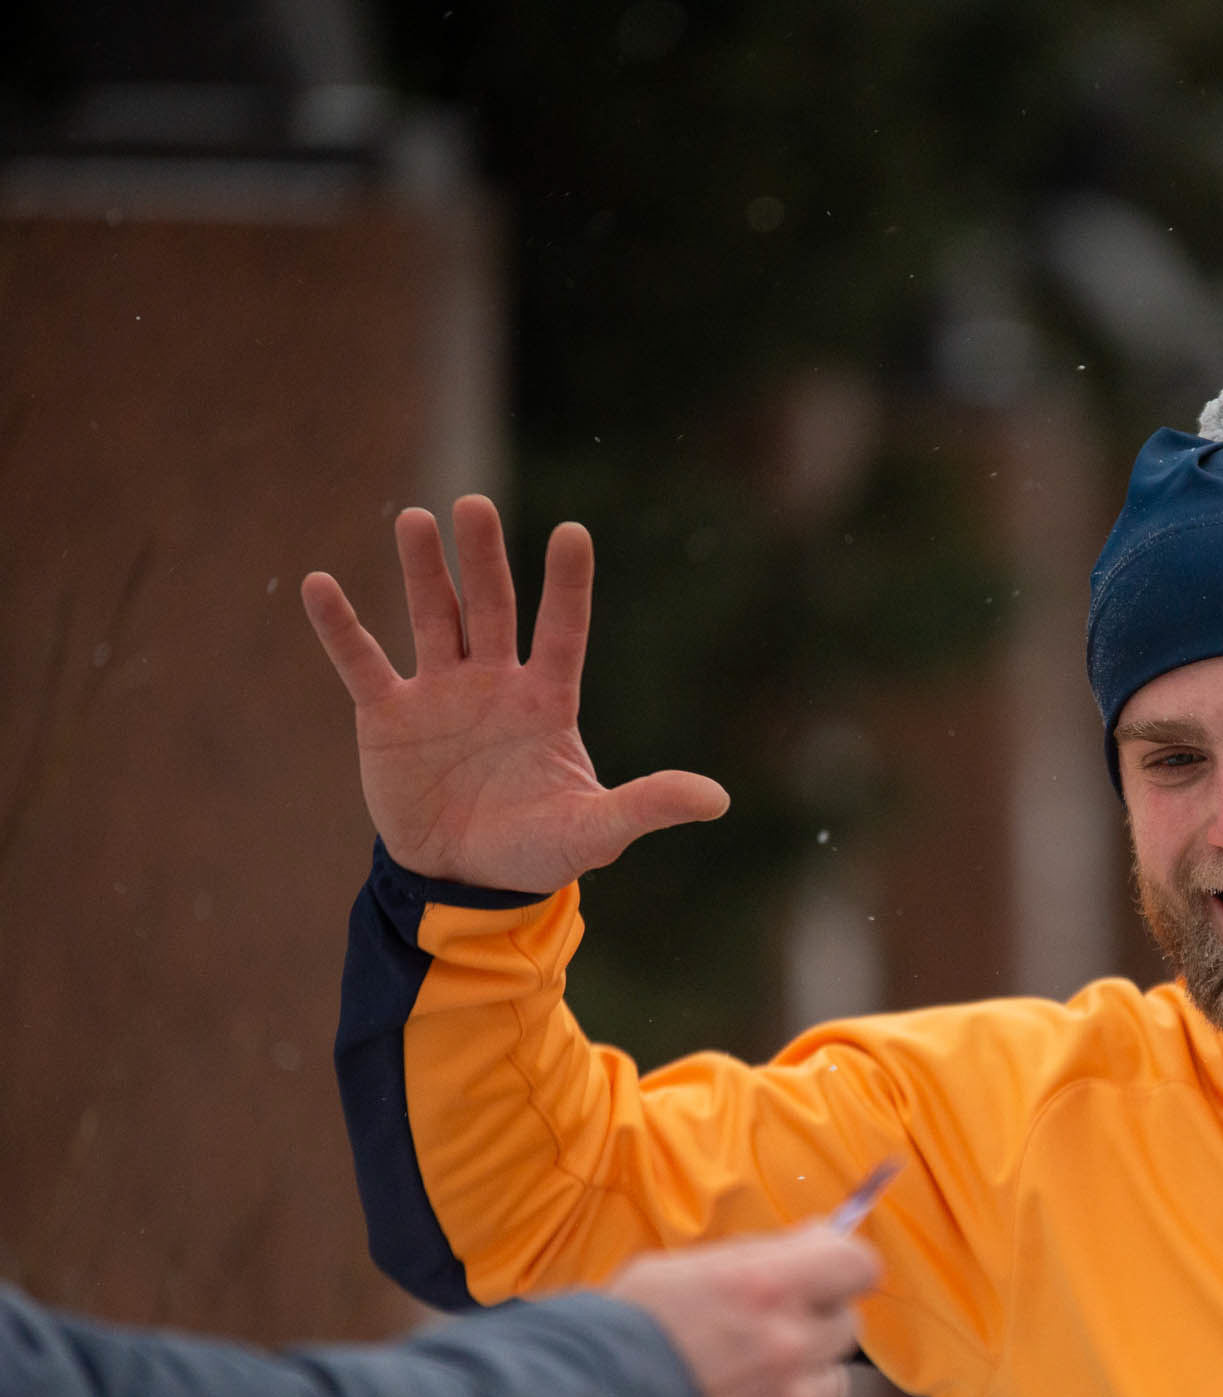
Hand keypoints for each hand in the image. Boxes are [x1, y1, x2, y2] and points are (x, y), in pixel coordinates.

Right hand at [301, 494, 728, 892]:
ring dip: (423, 571)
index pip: (563, 630)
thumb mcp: (595, 831)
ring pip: (433, 617)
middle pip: (491, 607)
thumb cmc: (537, 849)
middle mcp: (495, 682)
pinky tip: (319, 585)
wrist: (466, 880)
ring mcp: (440, 693)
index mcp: (547, 701)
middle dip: (483, 558)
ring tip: (416, 519)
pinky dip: (341, 627)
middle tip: (473, 506)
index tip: (572, 532)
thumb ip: (647, 805)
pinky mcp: (387, 715)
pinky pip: (362, 662)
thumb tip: (719, 799)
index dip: (567, 585)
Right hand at [606, 1223, 881, 1396]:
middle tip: (765, 1333)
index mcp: (763, 1287)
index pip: (855, 1264)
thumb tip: (816, 1242)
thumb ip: (754, 1260)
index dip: (842, 1268)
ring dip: (798, 1383)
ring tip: (736, 1389)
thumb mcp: (676, 1273)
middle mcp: (786, 1348)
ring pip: (829, 1386)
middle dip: (813, 1325)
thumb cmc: (614, 1342)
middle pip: (844, 1326)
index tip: (827, 1274)